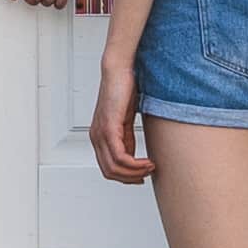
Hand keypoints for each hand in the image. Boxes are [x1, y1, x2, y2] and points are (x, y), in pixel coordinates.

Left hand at [92, 47, 154, 187]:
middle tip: (148, 174)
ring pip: (115, 168)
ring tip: (151, 168)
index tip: (143, 175)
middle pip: (110, 172)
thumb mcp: (125, 121)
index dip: (126, 177)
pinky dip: (135, 165)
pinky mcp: (109, 128)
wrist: (120, 70)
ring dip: (135, 173)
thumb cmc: (124, 90)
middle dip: (131, 178)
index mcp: (99, 137)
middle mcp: (96, 137)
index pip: (108, 168)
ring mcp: (100, 134)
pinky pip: (120, 157)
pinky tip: (148, 162)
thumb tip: (133, 158)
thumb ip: (126, 139)